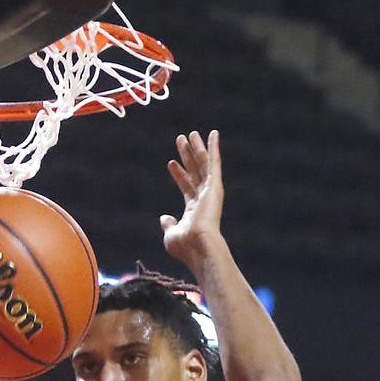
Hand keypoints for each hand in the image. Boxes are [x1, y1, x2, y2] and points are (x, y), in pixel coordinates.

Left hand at [162, 130, 223, 263]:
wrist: (197, 246)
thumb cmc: (185, 246)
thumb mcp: (171, 235)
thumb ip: (169, 224)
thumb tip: (164, 218)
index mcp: (194, 210)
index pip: (186, 186)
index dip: (178, 174)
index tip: (171, 162)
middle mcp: (204, 198)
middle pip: (194, 171)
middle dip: (187, 155)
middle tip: (181, 140)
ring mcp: (210, 191)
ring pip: (202, 164)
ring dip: (197, 148)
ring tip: (190, 134)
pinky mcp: (215, 186)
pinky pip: (213, 163)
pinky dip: (214, 148)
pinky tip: (213, 134)